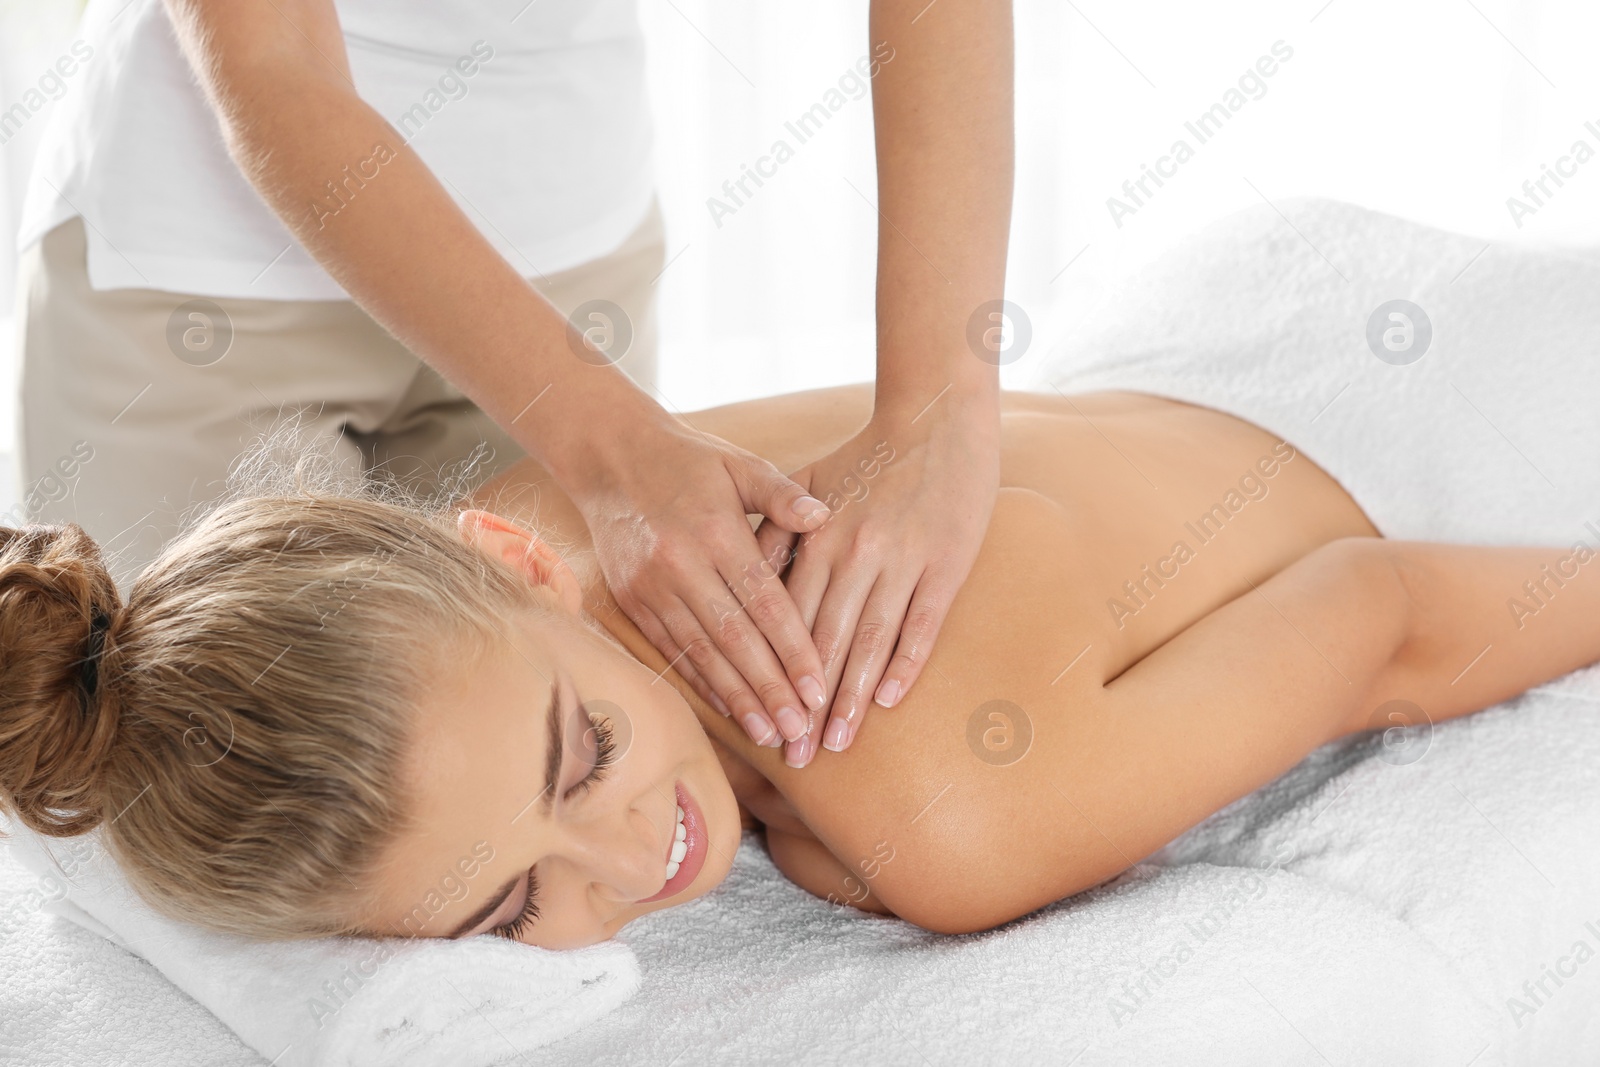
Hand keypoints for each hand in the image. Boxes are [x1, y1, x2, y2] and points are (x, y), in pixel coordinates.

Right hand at [565, 411, 833, 746]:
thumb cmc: (688, 460)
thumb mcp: (739, 463)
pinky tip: (728, 709)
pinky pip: (671, 649)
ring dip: (737, 697)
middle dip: (769, 688)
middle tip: (800, 728)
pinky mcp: (632, 600)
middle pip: (734, 638)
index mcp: (715, 530)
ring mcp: (651, 586)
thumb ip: (782, 493)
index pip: (763, 601)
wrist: (609, 456)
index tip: (819, 687)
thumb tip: (824, 516)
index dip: (793, 648)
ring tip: (769, 733)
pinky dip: (701, 681)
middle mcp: (680, 564)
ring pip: (701, 652)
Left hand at [756, 402, 1000, 766]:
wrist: (937, 417)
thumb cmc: (869, 453)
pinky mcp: (945, 564)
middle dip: (808, 704)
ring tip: (838, 744)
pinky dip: (904, 663)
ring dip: (852, 698)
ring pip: (870, 641)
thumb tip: (745, 577)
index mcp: (818, 536)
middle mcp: (855, 553)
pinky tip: (889, 699)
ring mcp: (903, 560)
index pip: (788, 619)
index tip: (762, 716)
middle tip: (795, 754)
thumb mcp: (811, 481)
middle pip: (824, 642)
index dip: (774, 673)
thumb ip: (777, 527)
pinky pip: (921, 623)